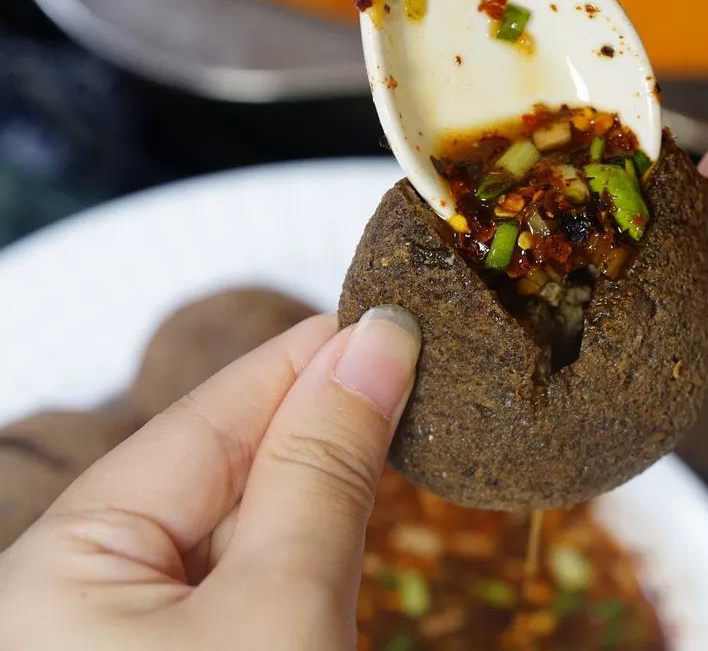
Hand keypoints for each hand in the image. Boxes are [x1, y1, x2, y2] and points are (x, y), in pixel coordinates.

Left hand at [0, 306, 420, 649]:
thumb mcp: (285, 603)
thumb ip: (324, 468)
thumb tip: (377, 343)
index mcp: (62, 567)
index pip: (202, 423)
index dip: (302, 361)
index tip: (386, 319)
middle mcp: (80, 592)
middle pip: (219, 473)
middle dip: (317, 425)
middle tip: (414, 369)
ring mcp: (125, 631)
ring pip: (238, 529)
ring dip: (318, 489)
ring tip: (400, 432)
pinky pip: (242, 583)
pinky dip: (304, 552)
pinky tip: (352, 522)